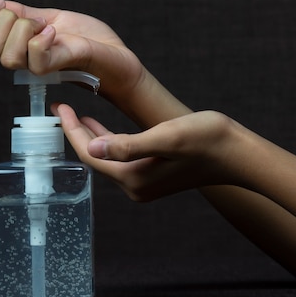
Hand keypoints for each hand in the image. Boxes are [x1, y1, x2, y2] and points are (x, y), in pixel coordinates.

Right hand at [0, 0, 144, 105]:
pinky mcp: (61, 67)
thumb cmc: (90, 39)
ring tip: (46, 25)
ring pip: (7, 57)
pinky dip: (40, 40)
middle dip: (1, 23)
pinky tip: (54, 32)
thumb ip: (24, 13)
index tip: (4, 4)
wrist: (118, 56)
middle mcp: (27, 59)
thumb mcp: (52, 17)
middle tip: (32, 18)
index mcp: (21, 47)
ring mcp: (42, 66)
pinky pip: (35, 60)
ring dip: (22, 30)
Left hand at [52, 103, 242, 201]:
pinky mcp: (154, 176)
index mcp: (134, 180)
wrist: (236, 153)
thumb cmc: (205, 140)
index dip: (72, 131)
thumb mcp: (165, 137)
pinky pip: (122, 159)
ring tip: (76, 115)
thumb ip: (128, 145)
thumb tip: (94, 147)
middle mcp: (136, 187)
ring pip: (107, 158)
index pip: (91, 155)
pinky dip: (110, 141)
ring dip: (92, 137)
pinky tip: (104, 128)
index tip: (59, 109)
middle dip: (77, 134)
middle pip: (96, 159)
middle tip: (61, 109)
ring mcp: (145, 184)